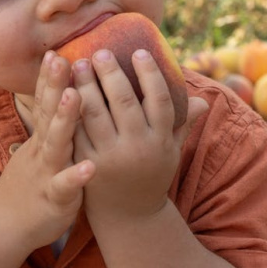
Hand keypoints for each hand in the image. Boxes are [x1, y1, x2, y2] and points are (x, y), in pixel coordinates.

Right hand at [0, 51, 95, 249]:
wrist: (6, 224)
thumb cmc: (32, 181)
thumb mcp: (38, 147)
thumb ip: (49, 122)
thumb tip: (61, 92)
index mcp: (42, 136)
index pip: (44, 101)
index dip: (49, 77)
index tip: (56, 50)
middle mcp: (41, 148)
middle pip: (47, 112)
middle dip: (55, 85)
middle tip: (62, 58)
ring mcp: (45, 171)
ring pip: (54, 143)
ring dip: (63, 119)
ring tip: (74, 95)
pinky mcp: (53, 197)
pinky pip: (65, 186)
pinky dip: (76, 176)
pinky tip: (90, 167)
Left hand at [72, 48, 206, 223]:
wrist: (129, 216)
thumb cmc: (151, 174)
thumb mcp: (171, 151)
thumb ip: (183, 124)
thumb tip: (203, 101)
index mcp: (161, 139)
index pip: (159, 100)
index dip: (150, 74)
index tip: (138, 51)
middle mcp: (138, 147)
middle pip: (124, 102)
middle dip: (111, 73)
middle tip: (100, 52)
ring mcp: (111, 157)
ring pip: (96, 114)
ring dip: (85, 86)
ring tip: (78, 63)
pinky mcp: (88, 164)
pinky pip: (77, 132)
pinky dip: (69, 110)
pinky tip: (63, 90)